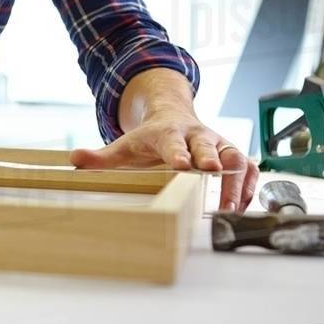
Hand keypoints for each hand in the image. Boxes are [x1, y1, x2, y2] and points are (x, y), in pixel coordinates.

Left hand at [69, 106, 258, 212]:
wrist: (173, 116)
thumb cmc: (149, 138)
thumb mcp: (124, 146)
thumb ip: (101, 157)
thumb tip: (75, 159)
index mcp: (168, 133)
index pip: (173, 142)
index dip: (178, 152)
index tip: (183, 165)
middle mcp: (197, 135)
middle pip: (207, 144)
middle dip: (211, 158)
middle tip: (214, 172)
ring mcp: (217, 144)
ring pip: (234, 156)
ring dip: (235, 180)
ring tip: (231, 207)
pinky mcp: (230, 155)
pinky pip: (248, 168)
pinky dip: (248, 186)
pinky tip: (243, 205)